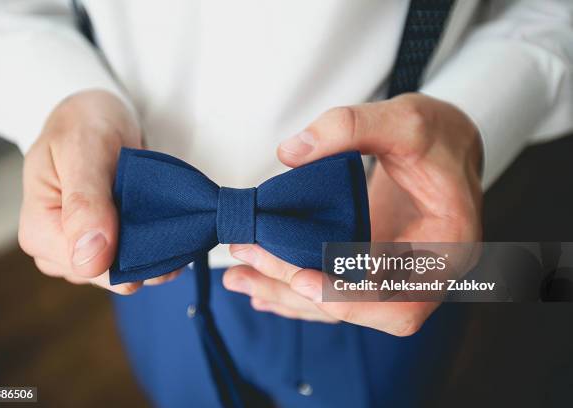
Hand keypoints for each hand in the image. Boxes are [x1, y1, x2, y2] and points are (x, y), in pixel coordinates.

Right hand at [18, 90, 178, 293]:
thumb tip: (90, 262)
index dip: (129, 255)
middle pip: (112, 276)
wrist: (95, 115)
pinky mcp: (106, 245)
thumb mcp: (82, 152)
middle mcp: (57, 250)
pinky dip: (157, 248)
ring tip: (171, 221)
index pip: (92, 269)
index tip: (158, 228)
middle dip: (145, 253)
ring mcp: (83, 250)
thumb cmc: (82, 125)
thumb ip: (85, 204)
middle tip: (170, 220)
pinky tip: (171, 232)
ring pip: (128, 271)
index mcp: (39, 231)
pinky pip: (136, 261)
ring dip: (155, 252)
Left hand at [223, 93, 482, 334]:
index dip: (347, 296)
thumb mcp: (404, 118)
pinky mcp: (375, 266)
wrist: (449, 145)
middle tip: (243, 271)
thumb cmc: (438, 134)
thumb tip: (290, 152)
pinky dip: (298, 293)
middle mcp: (425, 272)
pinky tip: (262, 290)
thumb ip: (350, 126)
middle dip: (299, 296)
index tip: (298, 278)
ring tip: (238, 278)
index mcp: (447, 245)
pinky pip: (337, 290)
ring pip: (342, 305)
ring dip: (288, 296)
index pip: (397, 298)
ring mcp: (398, 274)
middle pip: (360, 308)